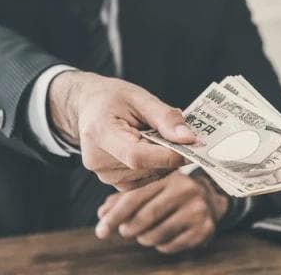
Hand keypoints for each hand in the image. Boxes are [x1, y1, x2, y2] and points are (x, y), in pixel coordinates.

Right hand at [49, 71, 195, 189]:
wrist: (87, 107)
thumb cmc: (110, 98)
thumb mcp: (139, 97)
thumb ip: (165, 118)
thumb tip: (189, 138)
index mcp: (99, 133)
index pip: (137, 156)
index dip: (167, 155)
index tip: (192, 145)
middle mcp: (98, 160)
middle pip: (147, 167)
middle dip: (172, 154)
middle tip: (186, 137)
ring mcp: (105, 175)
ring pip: (151, 175)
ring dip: (166, 160)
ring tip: (163, 137)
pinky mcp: (115, 182)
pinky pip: (147, 179)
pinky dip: (158, 165)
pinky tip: (154, 148)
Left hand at [95, 171, 228, 253]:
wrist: (209, 200)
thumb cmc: (170, 195)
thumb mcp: (150, 190)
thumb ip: (124, 200)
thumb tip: (102, 214)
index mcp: (168, 177)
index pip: (135, 198)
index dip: (114, 217)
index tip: (100, 231)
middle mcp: (186, 190)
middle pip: (145, 218)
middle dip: (128, 229)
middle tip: (124, 231)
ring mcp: (197, 210)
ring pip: (157, 234)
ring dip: (144, 238)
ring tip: (145, 233)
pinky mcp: (204, 229)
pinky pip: (170, 246)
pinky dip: (161, 245)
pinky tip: (163, 238)